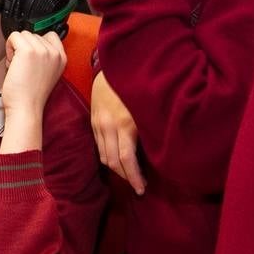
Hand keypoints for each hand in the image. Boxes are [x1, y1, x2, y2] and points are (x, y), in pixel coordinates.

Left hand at [0, 31, 66, 153]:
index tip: (30, 56)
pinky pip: (13, 36)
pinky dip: (8, 47)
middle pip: (34, 34)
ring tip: (18, 66)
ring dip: (16, 48)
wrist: (26, 108)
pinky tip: (12, 63)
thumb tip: (31, 43)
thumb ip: (45, 57)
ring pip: (23, 34)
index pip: (50, 35)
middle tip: (23, 66)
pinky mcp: (28, 50)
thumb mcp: (48, 73)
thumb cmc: (31, 96)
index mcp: (62, 58)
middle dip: (25, 48)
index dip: (36, 44)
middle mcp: (54, 52)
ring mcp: (42, 50)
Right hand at [90, 72, 145, 194]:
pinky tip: (118, 159)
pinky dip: (108, 156)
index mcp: (124, 123)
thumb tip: (160, 151)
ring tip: (130, 174)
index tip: (142, 189)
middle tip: (139, 186)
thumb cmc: (136, 84)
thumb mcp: (147, 106)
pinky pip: (99, 146)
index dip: (134, 177)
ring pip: (103, 156)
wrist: (112, 64)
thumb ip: (149, 128)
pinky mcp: (93, 121)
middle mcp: (107, 126)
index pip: (125, 159)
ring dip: (116, 168)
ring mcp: (98, 123)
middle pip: (112, 162)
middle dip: (125, 177)